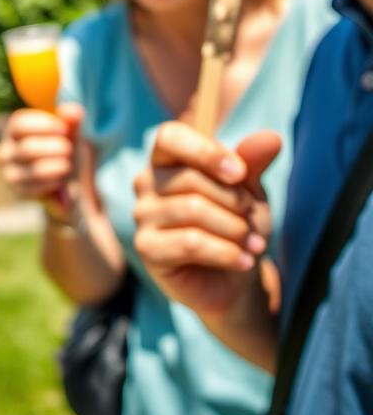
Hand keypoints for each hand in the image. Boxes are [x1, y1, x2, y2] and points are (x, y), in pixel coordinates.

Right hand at [0, 103, 83, 213]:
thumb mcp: (68, 133)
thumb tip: (74, 111)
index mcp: (13, 130)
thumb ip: (71, 121)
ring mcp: (9, 172)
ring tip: (68, 165)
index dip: (43, 125)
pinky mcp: (18, 191)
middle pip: (28, 148)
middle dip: (54, 148)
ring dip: (56, 166)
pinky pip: (36, 188)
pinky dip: (52, 183)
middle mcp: (5, 151)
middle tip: (69, 149)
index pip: (19, 124)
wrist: (65, 179)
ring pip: (34, 170)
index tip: (63, 128)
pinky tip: (61, 179)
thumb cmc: (62, 147)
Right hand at [133, 122, 280, 317]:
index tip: (240, 173)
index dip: (205, 151)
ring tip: (255, 245)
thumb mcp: (249, 191)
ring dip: (235, 229)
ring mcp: (142, 215)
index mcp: (166, 159)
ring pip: (193, 210)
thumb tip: (271, 137)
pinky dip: (226, 253)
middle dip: (234, 201)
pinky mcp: (147, 248)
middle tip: (256, 221)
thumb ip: (253, 163)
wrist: (236, 278)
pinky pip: (189, 243)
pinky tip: (245, 262)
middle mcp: (146, 183)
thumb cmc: (237, 225)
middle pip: (190, 179)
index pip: (170, 137)